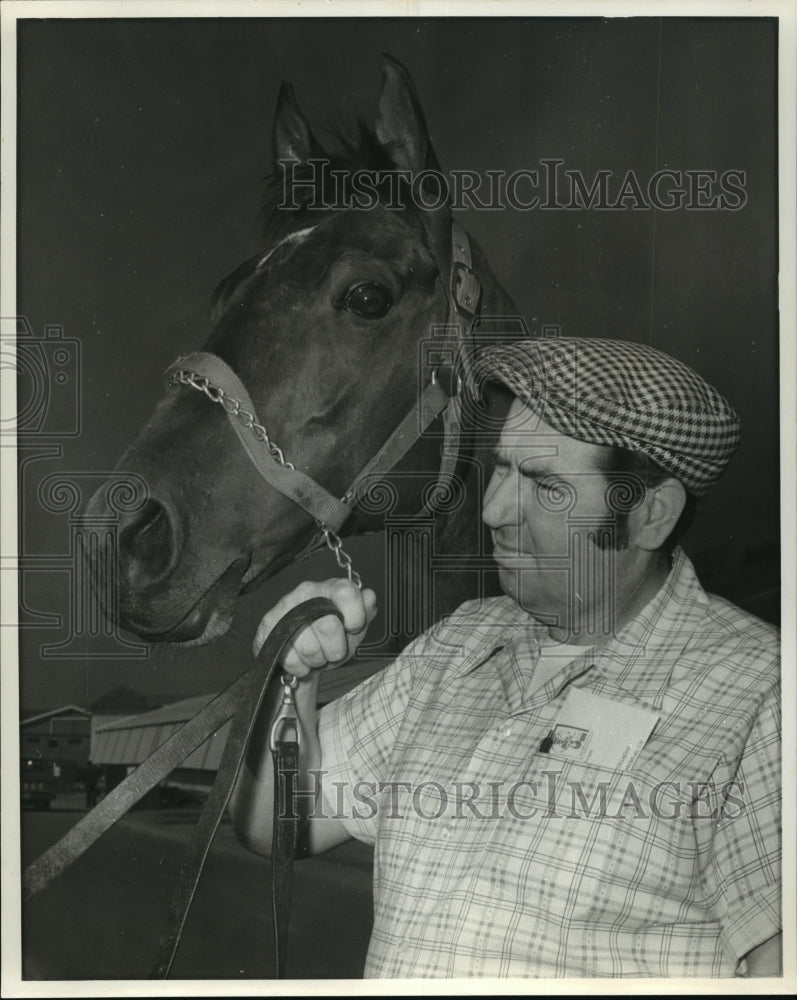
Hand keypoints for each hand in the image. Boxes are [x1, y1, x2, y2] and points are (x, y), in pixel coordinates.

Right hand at [252, 579, 377, 677]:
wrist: (302, 656)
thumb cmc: (331, 638)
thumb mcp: (354, 629)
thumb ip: (365, 613)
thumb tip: (369, 597)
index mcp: (331, 589)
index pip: (346, 592)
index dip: (355, 615)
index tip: (353, 628)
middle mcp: (307, 592)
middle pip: (328, 626)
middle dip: (335, 648)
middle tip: (333, 650)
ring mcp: (285, 608)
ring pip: (308, 646)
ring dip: (317, 659)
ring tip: (317, 655)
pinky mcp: (268, 626)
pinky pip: (289, 656)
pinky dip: (300, 667)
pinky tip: (301, 660)